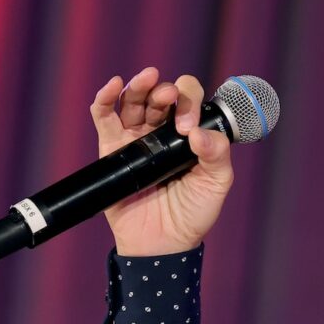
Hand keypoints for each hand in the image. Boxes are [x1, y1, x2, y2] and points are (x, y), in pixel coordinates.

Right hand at [89, 67, 233, 255]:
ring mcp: (136, 138)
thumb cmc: (193, 212)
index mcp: (189, 134)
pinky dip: (106, 98)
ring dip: (140, 86)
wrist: (163, 243)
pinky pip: (105, 117)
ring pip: (135, 101)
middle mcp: (162, 132)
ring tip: (147, 79)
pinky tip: (114, 85)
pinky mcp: (112, 149)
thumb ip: (217, 153)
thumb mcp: (217, 182)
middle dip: (166, 90)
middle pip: (161, 96)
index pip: (190, 102)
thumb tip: (198, 132)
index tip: (189, 128)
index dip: (190, 104)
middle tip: (170, 97)